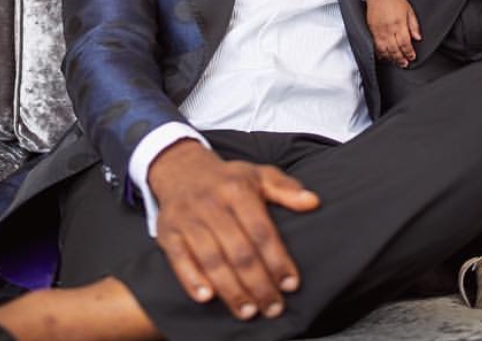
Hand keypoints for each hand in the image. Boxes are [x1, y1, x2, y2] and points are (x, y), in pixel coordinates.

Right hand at [148, 139, 319, 320]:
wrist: (181, 170)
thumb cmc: (227, 180)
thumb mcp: (258, 175)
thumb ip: (286, 189)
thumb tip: (313, 202)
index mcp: (237, 189)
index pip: (261, 231)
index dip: (277, 260)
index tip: (290, 285)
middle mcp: (211, 204)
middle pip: (238, 251)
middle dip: (258, 284)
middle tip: (273, 307)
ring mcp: (188, 219)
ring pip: (211, 259)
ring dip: (231, 289)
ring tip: (248, 310)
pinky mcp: (168, 232)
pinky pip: (179, 259)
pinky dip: (191, 280)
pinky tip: (207, 297)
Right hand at [365, 0, 421, 66]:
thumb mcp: (409, 10)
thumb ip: (414, 25)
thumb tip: (418, 38)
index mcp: (399, 24)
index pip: (405, 43)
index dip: (409, 52)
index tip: (412, 57)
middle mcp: (389, 29)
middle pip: (395, 49)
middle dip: (400, 58)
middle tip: (404, 64)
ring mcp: (379, 30)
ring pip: (384, 49)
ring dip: (391, 58)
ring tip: (396, 62)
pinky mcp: (372, 30)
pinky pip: (375, 45)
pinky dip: (380, 53)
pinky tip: (384, 56)